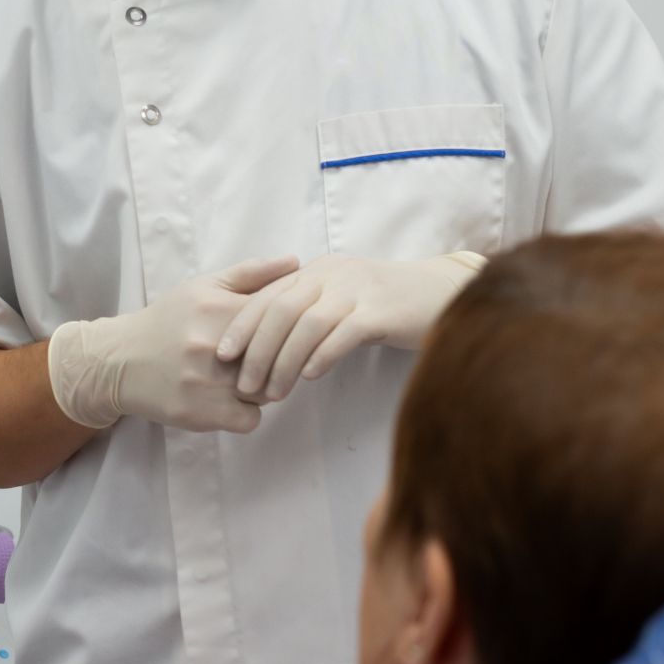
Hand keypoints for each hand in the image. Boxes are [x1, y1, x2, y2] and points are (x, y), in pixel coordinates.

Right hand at [48, 256, 299, 433]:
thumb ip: (251, 274)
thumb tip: (297, 262)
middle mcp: (215, 346)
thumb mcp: (204, 287)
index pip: (283, 320)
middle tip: (265, 361)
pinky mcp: (200, 414)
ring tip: (243, 379)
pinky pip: (250, 420)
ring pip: (267, 392)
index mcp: (220, 310)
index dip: (290, 329)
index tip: (284, 334)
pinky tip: (230, 402)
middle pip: (278, 360)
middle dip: (278, 362)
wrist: (120, 361)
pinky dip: (245, 414)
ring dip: (262, 389)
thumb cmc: (168, 321)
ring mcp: (207, 382)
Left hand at [217, 252, 485, 401]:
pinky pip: (343, 333)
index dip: (242, 325)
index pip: (268, 295)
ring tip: (273, 393)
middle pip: (281, 310)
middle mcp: (333, 274)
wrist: (441, 294)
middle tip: (244, 386)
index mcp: (317, 271)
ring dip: (284, 361)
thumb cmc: (386, 305)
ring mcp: (358, 290)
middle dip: (257, 350)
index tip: (222, 355)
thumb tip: (267, 345)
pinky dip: (322, 355)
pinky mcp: (382, 310)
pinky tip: (310, 378)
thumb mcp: (341, 300)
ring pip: (308, 324)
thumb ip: (308, 312)